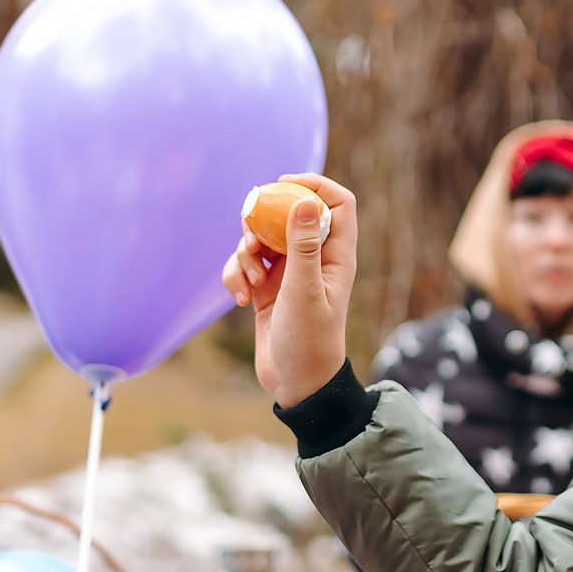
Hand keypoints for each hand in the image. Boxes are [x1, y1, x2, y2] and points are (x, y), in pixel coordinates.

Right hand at [222, 172, 355, 406]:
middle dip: (264, 221)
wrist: (297, 386)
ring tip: (250, 282)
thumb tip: (304, 202)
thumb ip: (303, 246)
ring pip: (261, 238)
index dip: (313, 185)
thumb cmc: (309, 343)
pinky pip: (244, 265)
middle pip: (289, 213)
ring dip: (245, 253)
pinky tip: (240, 300)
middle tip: (253, 238)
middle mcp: (314, 258)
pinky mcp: (265, 288)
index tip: (282, 187)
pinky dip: (236, 276)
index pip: (337, 202)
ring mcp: (288, 273)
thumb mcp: (304, 292)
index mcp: (336, 255)